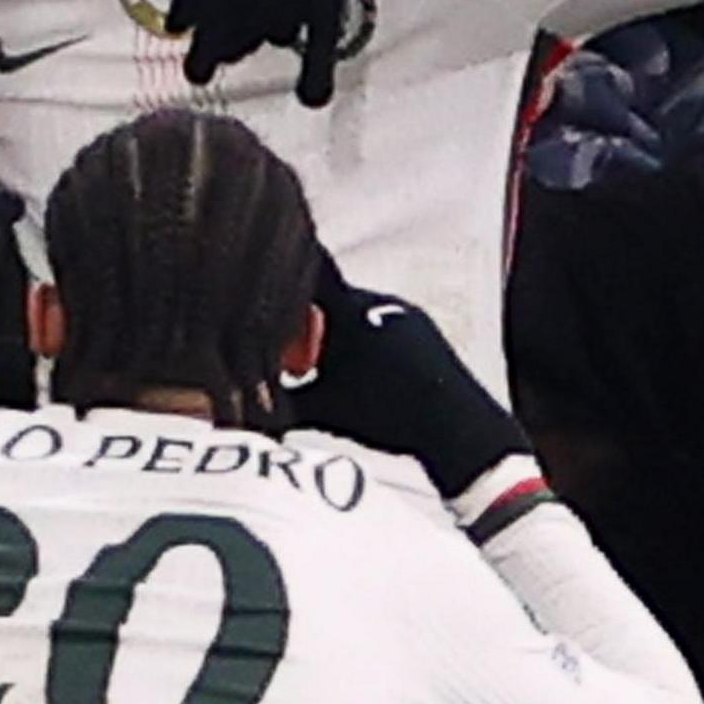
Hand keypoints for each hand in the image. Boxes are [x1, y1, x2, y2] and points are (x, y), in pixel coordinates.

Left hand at [166, 0, 349, 107]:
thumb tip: (176, 29)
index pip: (209, 37)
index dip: (202, 60)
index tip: (197, 74)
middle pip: (240, 41)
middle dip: (234, 43)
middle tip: (233, 34)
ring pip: (276, 35)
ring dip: (270, 30)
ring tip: (271, 3)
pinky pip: (320, 45)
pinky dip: (315, 74)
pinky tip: (311, 97)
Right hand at [291, 257, 530, 503]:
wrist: (453, 427)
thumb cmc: (388, 414)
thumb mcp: (323, 410)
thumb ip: (282, 400)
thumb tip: (250, 405)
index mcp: (346, 311)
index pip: (306, 276)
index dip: (285, 279)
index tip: (271, 289)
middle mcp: (375, 300)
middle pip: (329, 294)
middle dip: (311, 317)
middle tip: (301, 350)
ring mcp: (403, 311)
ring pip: (358, 308)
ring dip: (342, 328)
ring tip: (340, 365)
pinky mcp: (422, 325)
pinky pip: (384, 319)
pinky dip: (368, 335)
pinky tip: (371, 369)